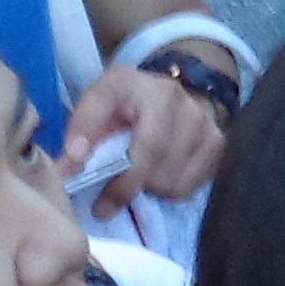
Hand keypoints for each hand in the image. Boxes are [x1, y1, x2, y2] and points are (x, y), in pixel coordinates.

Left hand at [60, 59, 227, 205]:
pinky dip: (169, 189)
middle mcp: (174, 98)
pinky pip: (186, 187)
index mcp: (136, 84)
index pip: (118, 121)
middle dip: (125, 187)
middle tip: (105, 201)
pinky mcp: (217, 143)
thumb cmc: (127, 104)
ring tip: (139, 176)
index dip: (103, 159)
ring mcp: (202, 121)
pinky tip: (160, 174)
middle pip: (150, 162)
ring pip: (169, 181)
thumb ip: (81, 129)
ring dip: (148, 189)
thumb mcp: (98, 103)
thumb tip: (67, 168)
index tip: (87, 191)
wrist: (176, 94)